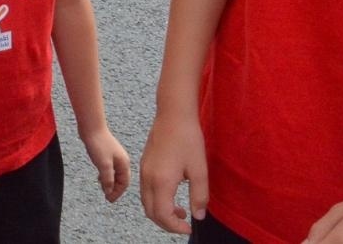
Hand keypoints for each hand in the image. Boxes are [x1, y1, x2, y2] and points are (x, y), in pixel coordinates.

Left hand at [83, 127, 131, 202]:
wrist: (92, 127)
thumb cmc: (98, 144)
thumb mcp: (104, 165)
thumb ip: (107, 179)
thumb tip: (109, 191)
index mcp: (124, 163)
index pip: (124, 183)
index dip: (117, 193)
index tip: (109, 199)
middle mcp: (122, 160)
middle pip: (121, 179)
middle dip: (115, 189)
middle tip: (107, 197)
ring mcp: (115, 156)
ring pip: (115, 174)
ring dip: (110, 182)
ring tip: (103, 188)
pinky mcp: (107, 152)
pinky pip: (110, 168)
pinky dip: (106, 175)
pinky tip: (99, 177)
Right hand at [140, 109, 208, 234]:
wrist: (173, 114)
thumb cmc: (188, 140)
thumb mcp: (199, 170)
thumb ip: (199, 196)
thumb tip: (198, 216)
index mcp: (161, 181)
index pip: (163, 215)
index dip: (176, 227)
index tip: (189, 227)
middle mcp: (148, 178)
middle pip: (151, 212)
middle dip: (167, 223)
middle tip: (184, 223)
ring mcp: (143, 171)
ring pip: (146, 202)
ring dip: (161, 212)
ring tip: (180, 210)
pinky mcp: (144, 165)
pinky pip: (145, 191)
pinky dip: (156, 200)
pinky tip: (172, 194)